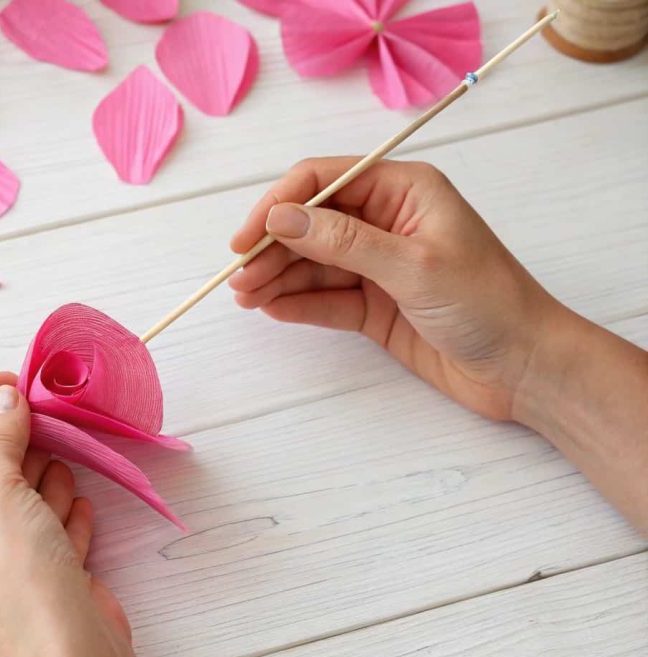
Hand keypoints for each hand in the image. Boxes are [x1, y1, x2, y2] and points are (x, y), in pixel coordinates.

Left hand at [0, 374, 167, 656]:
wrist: (67, 654)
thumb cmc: (14, 570)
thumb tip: (5, 400)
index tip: (4, 381)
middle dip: (3, 443)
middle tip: (36, 413)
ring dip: (30, 477)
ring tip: (59, 461)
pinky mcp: (6, 584)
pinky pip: (21, 532)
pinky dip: (45, 513)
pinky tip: (71, 504)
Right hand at [229, 157, 563, 420]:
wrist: (525, 368)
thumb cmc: (487, 304)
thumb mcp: (412, 265)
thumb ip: (343, 241)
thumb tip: (281, 218)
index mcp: (404, 191)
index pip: (324, 180)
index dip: (279, 204)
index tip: (247, 237)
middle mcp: (387, 222)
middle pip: (312, 223)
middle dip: (273, 247)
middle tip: (240, 277)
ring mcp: (379, 265)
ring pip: (314, 263)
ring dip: (278, 277)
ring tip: (246, 296)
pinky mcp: (375, 306)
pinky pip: (327, 298)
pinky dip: (298, 303)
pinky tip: (271, 309)